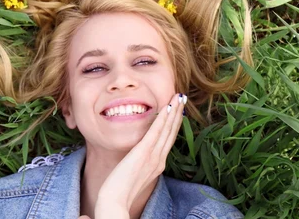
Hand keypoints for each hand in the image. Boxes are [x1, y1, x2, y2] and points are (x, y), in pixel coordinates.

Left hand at [93, 93, 185, 218]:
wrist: (115, 202)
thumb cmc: (120, 191)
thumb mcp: (135, 174)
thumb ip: (139, 164)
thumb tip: (138, 157)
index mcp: (157, 164)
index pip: (168, 139)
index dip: (174, 124)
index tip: (178, 110)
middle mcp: (159, 159)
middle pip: (171, 132)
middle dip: (178, 114)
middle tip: (183, 98)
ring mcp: (153, 156)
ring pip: (167, 129)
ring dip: (174, 112)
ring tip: (179, 97)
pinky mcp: (144, 153)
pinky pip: (156, 132)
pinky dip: (163, 119)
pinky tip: (168, 108)